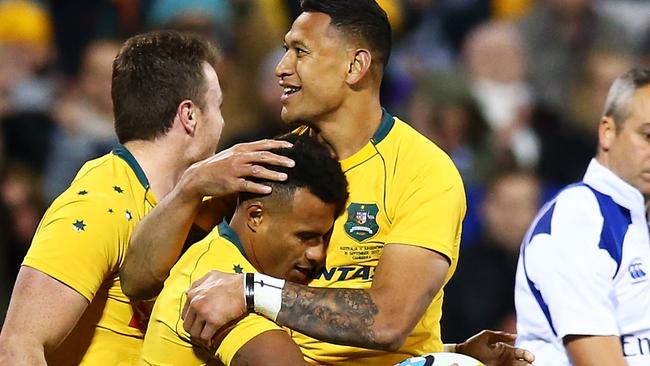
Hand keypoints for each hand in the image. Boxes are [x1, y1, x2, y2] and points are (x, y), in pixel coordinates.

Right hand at [179, 139, 294, 199]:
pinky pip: (247, 185)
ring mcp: (235, 170)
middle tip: (293, 164)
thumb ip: (248, 152)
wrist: (198, 177)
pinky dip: (258, 187)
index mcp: (241, 148)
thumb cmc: (218, 165)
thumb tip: (266, 151)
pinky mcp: (231, 184)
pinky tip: (268, 190)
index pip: (263, 144)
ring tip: (285, 177)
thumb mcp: (232, 153)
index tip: (292, 147)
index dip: (278, 145)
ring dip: (272, 174)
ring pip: (257, 170)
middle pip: (263, 156)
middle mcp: (239, 157)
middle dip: (280, 159)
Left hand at [182, 271, 245, 345]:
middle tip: (201, 332)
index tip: (197, 323)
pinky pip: (205, 336)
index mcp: (193, 293)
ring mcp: (204, 313)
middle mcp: (196, 303)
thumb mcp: (211, 276)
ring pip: (194, 332)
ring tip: (206, 337)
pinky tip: (211, 341)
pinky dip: (207, 340)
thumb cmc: (231, 281)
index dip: (191, 320)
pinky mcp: (214, 321)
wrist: (245, 288)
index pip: (185, 313)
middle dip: (194, 330)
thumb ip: (198, 283)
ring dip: (200, 336)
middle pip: (187, 324)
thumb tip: (190, 291)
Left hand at [457, 330, 533, 365]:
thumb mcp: (485, 336)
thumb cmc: (473, 344)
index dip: (528, 355)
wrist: (462, 355)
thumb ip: (499, 335)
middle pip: (523, 363)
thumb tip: (515, 336)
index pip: (522, 353)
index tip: (531, 358)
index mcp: (506, 349)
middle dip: (529, 364)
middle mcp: (507, 359)